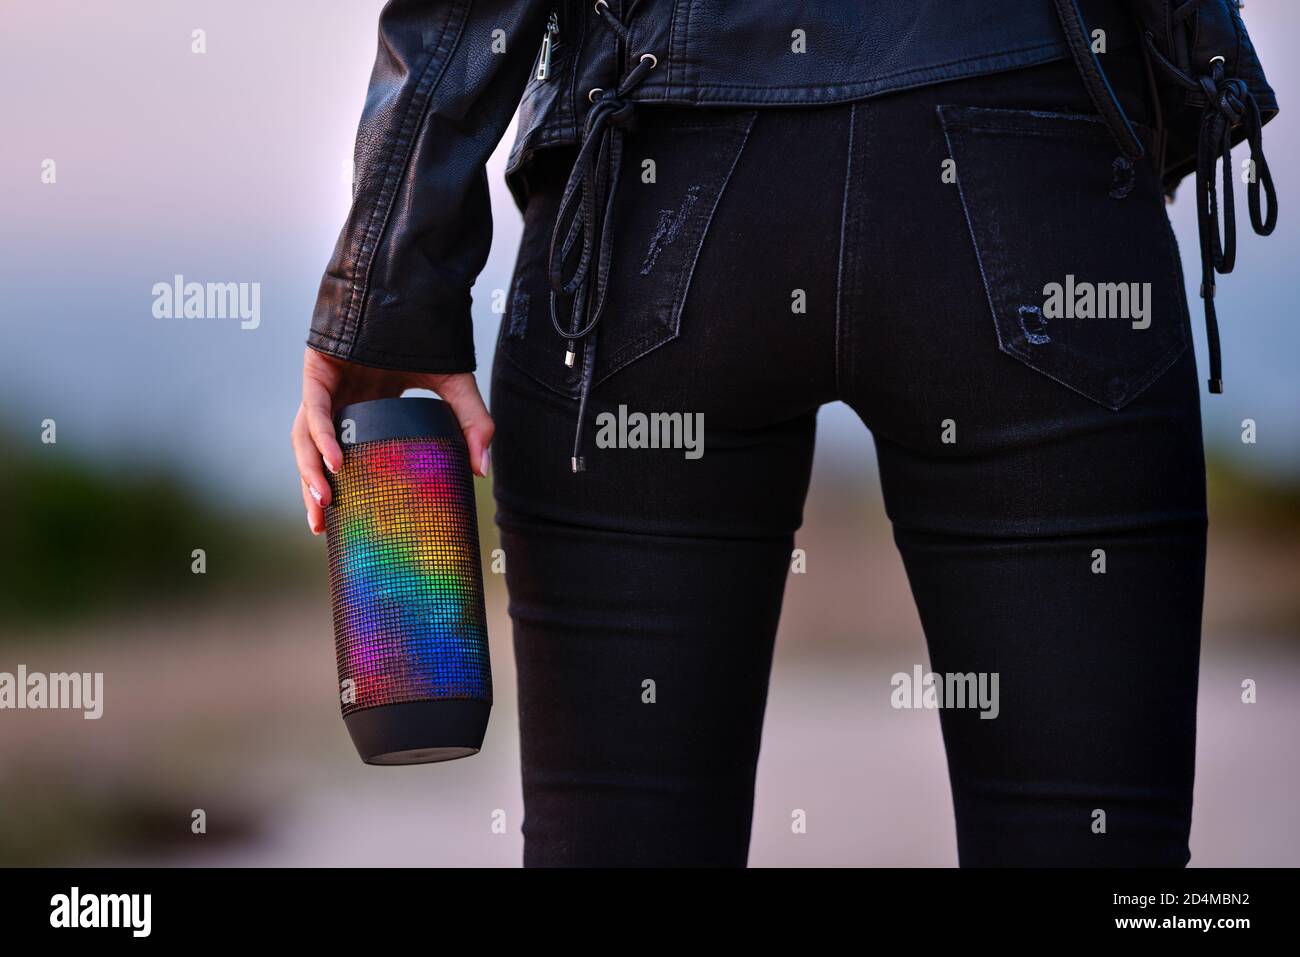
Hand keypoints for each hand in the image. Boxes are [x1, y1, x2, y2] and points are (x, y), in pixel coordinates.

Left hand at [291, 348, 493, 534]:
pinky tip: (335, 461)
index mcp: (364, 407)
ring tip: (325, 501)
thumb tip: (483, 469)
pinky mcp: (317, 369)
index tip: (341, 524)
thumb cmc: (427, 333)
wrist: (414, 284)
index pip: (343, 454)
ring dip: (310, 471)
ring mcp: (325, 385)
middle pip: (316, 454)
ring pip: (305, 437)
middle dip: (314, 492)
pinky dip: (322, 436)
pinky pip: (313, 409)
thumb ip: (473, 425)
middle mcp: (340, 400)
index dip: (340, 487)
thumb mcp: (455, 387)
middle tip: (322, 528)